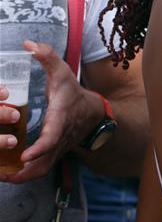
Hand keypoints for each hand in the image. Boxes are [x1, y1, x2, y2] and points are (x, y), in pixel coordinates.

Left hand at [0, 41, 100, 183]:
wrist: (93, 114)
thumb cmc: (73, 93)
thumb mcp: (63, 72)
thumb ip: (47, 57)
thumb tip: (28, 44)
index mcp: (61, 118)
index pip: (53, 136)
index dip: (40, 147)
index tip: (26, 155)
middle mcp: (60, 138)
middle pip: (45, 161)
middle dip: (24, 171)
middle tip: (2, 174)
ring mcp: (57, 149)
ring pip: (41, 170)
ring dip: (22, 177)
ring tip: (1, 176)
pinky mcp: (53, 155)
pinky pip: (39, 170)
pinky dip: (24, 175)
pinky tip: (6, 173)